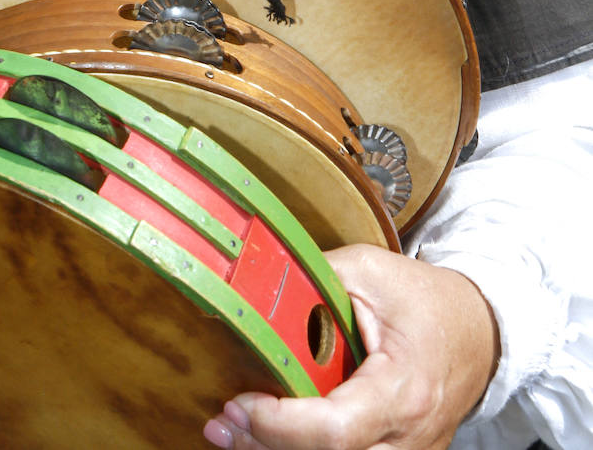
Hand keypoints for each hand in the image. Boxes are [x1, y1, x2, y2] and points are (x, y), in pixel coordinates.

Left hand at [204, 245, 499, 449]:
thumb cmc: (428, 301)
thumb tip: (254, 281)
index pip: (336, 430)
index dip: (281, 425)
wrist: (481, 332)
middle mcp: (408, 436)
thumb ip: (312, 278)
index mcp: (403, 389)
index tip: (241, 403)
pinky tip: (267, 439)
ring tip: (233, 434)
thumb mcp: (369, 270)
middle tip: (221, 424)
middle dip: (267, 447)